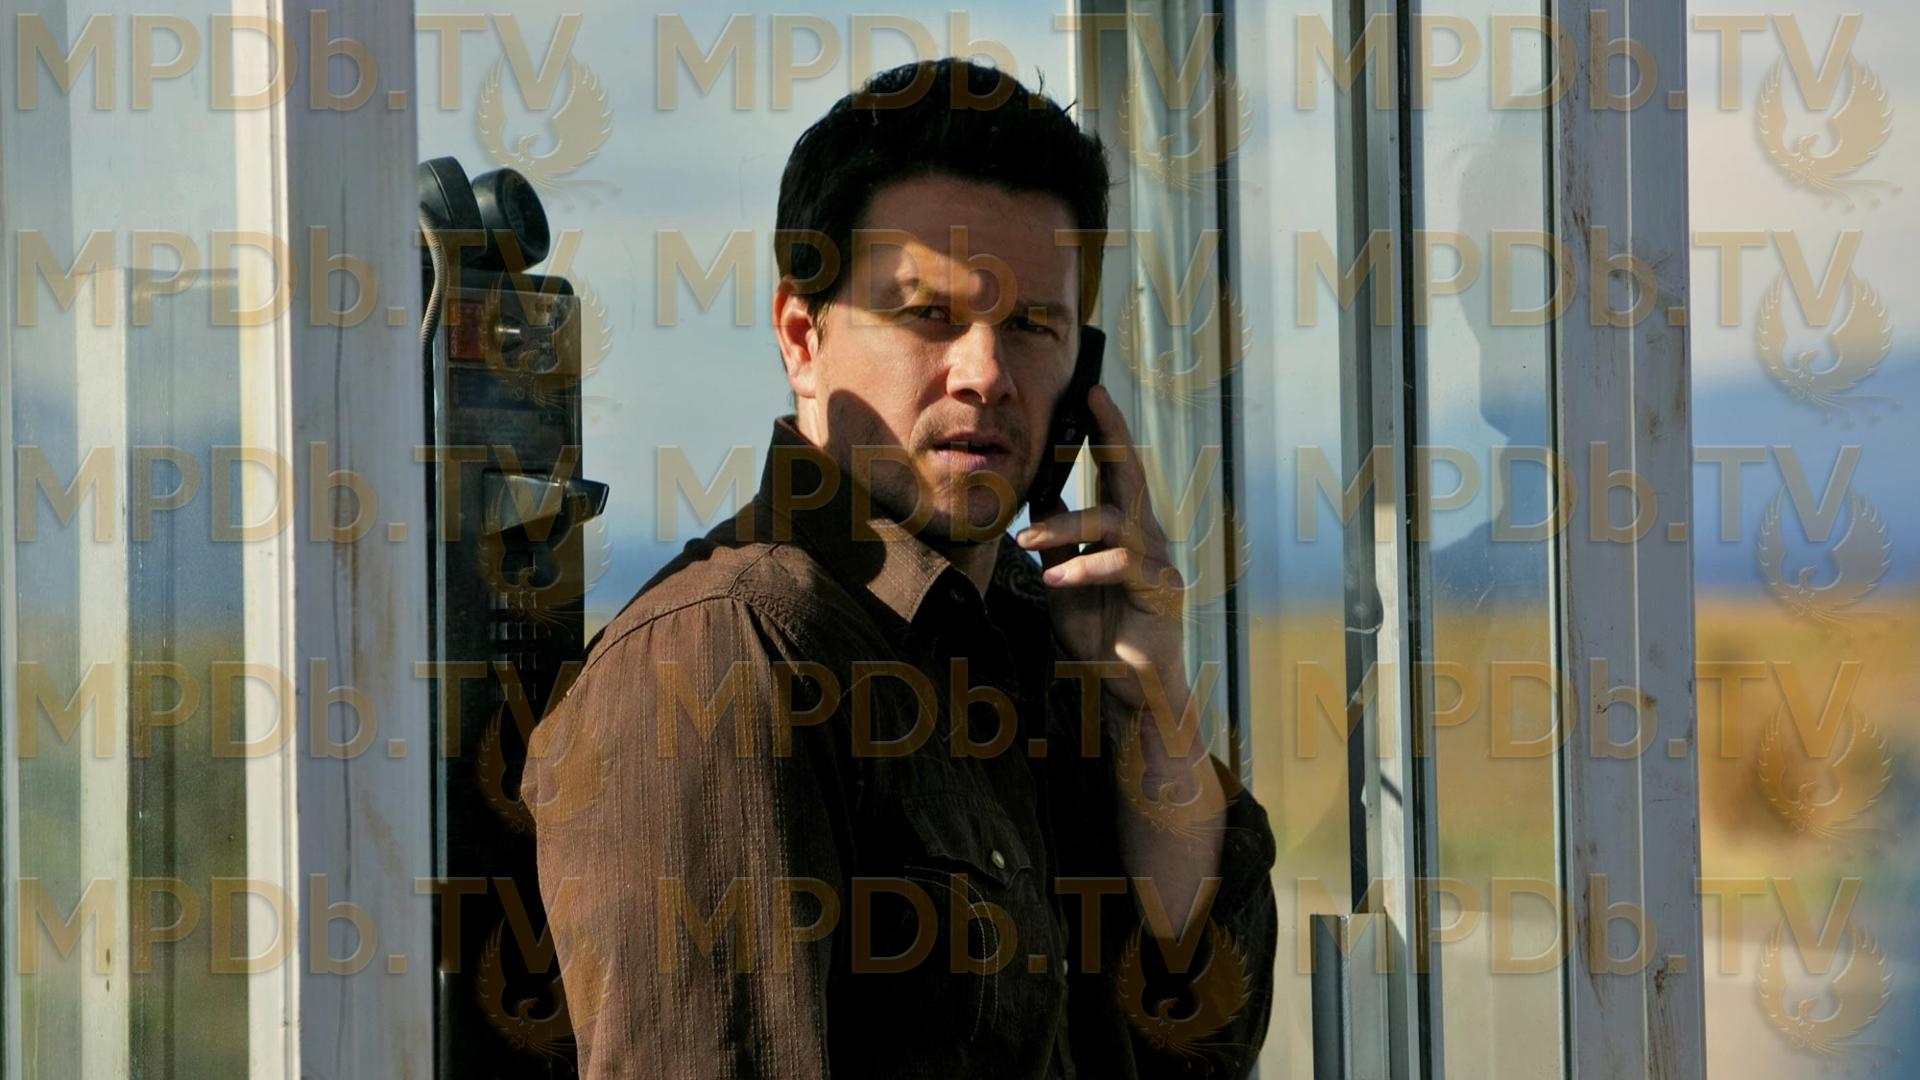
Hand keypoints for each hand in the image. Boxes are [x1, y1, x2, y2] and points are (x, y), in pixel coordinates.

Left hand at [1015, 385, 1186, 715]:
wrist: (1124, 684)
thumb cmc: (1097, 627)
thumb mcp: (1064, 571)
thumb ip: (1057, 533)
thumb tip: (1038, 487)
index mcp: (1125, 525)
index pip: (1116, 467)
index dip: (1105, 429)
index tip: (1089, 391)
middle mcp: (1147, 534)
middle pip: (1130, 472)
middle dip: (1111, 431)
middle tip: (1089, 398)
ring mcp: (1157, 559)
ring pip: (1112, 520)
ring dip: (1064, 525)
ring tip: (1027, 543)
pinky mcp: (1161, 589)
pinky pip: (1120, 564)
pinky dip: (1082, 568)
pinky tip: (1055, 579)